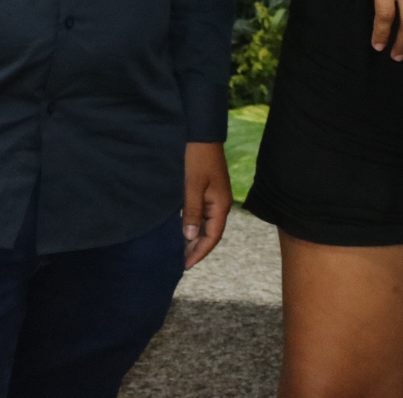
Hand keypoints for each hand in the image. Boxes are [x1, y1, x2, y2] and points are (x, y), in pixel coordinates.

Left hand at [182, 142, 230, 269]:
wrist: (203, 137)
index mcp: (221, 205)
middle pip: (212, 233)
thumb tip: (190, 236)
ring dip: (196, 239)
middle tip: (181, 262)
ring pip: (208, 225)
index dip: (200, 252)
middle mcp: (221, 205)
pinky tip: (185, 231)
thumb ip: (192, 212)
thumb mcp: (193, 186)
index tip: (186, 265)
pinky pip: (204, 216)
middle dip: (198, 248)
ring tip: (181, 251)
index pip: (213, 236)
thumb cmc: (198, 160)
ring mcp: (216, 199)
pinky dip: (195, 226)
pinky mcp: (210, 193)